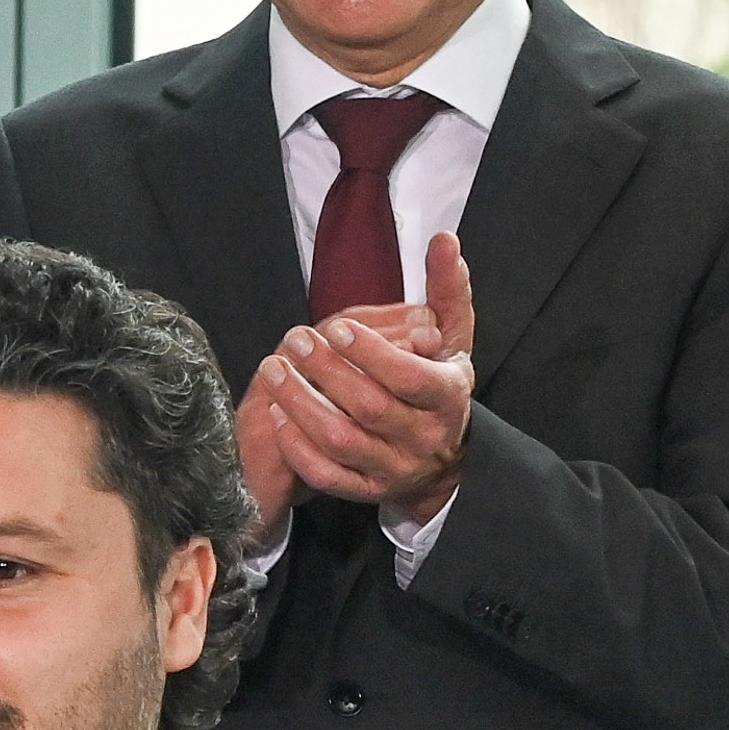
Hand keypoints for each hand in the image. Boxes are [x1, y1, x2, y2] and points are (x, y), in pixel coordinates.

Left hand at [257, 230, 477, 525]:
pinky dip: (298, 447)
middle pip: (370, 408)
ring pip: (342, 441)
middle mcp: (423, 438)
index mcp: (447, 398)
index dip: (371, 353)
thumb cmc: (440, 384)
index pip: (410, 378)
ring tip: (274, 370)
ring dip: (301, 405)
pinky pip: (327, 475)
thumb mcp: (454, 338)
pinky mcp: (367, 490)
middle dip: (326, 371)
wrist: (444, 460)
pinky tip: (276, 414)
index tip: (337, 326)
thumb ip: (448, 289)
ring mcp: (394, 468)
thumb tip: (443, 239)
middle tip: (294, 339)